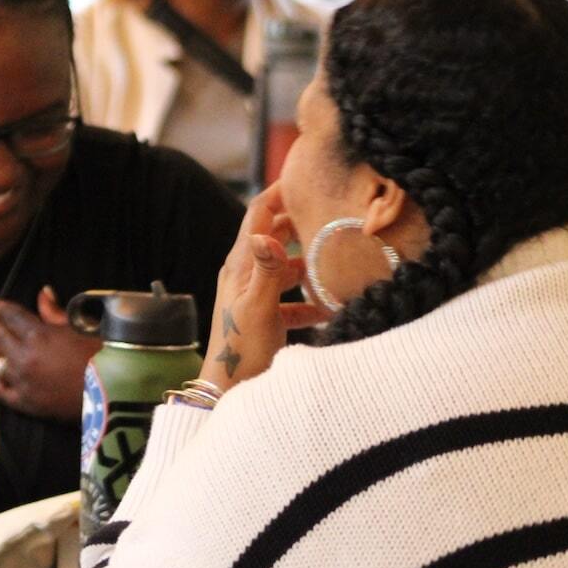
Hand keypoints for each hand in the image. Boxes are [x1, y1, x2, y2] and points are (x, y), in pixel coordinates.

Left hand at [0, 286, 100, 417]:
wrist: (113, 395)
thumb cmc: (102, 357)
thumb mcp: (81, 328)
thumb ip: (55, 313)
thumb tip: (43, 293)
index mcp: (39, 335)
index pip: (11, 317)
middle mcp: (25, 357)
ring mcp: (23, 381)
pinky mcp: (26, 403)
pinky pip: (2, 389)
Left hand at [201, 183, 332, 392]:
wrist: (229, 392)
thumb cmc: (242, 350)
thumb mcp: (258, 306)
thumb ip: (266, 270)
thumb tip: (267, 233)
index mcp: (240, 264)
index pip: (258, 214)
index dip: (278, 192)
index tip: (303, 175)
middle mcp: (246, 275)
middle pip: (273, 236)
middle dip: (299, 222)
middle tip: (330, 210)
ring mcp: (256, 296)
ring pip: (286, 269)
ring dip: (309, 263)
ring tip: (339, 256)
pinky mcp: (267, 318)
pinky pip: (293, 302)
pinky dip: (311, 302)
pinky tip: (334, 308)